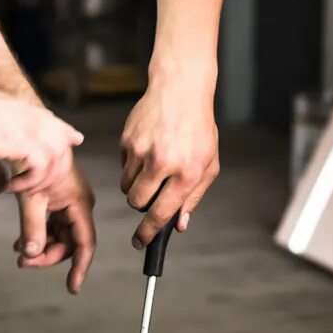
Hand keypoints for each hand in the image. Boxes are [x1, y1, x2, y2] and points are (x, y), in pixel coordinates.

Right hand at [0, 90, 83, 198]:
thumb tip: (1, 186)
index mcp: (16, 107)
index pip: (52, 119)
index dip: (64, 133)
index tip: (74, 141)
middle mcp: (28, 113)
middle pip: (62, 140)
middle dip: (57, 168)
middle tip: (39, 190)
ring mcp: (29, 126)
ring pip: (56, 159)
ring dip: (40, 180)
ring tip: (20, 190)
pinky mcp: (24, 142)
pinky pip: (42, 169)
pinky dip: (28, 184)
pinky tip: (10, 188)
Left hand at [9, 167, 97, 293]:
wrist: (30, 137)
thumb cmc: (36, 160)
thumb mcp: (31, 198)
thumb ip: (33, 227)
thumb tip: (32, 253)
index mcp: (80, 203)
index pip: (85, 243)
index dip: (79, 267)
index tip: (71, 287)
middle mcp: (78, 205)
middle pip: (69, 243)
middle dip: (48, 255)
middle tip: (24, 261)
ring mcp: (67, 203)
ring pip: (58, 236)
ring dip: (41, 246)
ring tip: (20, 252)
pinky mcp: (56, 199)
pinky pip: (51, 225)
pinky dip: (37, 235)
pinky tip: (22, 242)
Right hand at [120, 74, 219, 247]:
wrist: (180, 90)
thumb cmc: (198, 129)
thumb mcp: (209, 164)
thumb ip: (193, 197)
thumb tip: (178, 225)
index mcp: (186, 173)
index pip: (161, 213)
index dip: (148, 233)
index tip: (140, 242)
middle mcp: (162, 163)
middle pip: (137, 203)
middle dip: (142, 206)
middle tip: (153, 195)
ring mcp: (141, 150)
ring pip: (127, 187)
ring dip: (137, 186)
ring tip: (153, 169)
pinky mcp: (127, 140)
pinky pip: (123, 167)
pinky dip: (132, 166)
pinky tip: (148, 150)